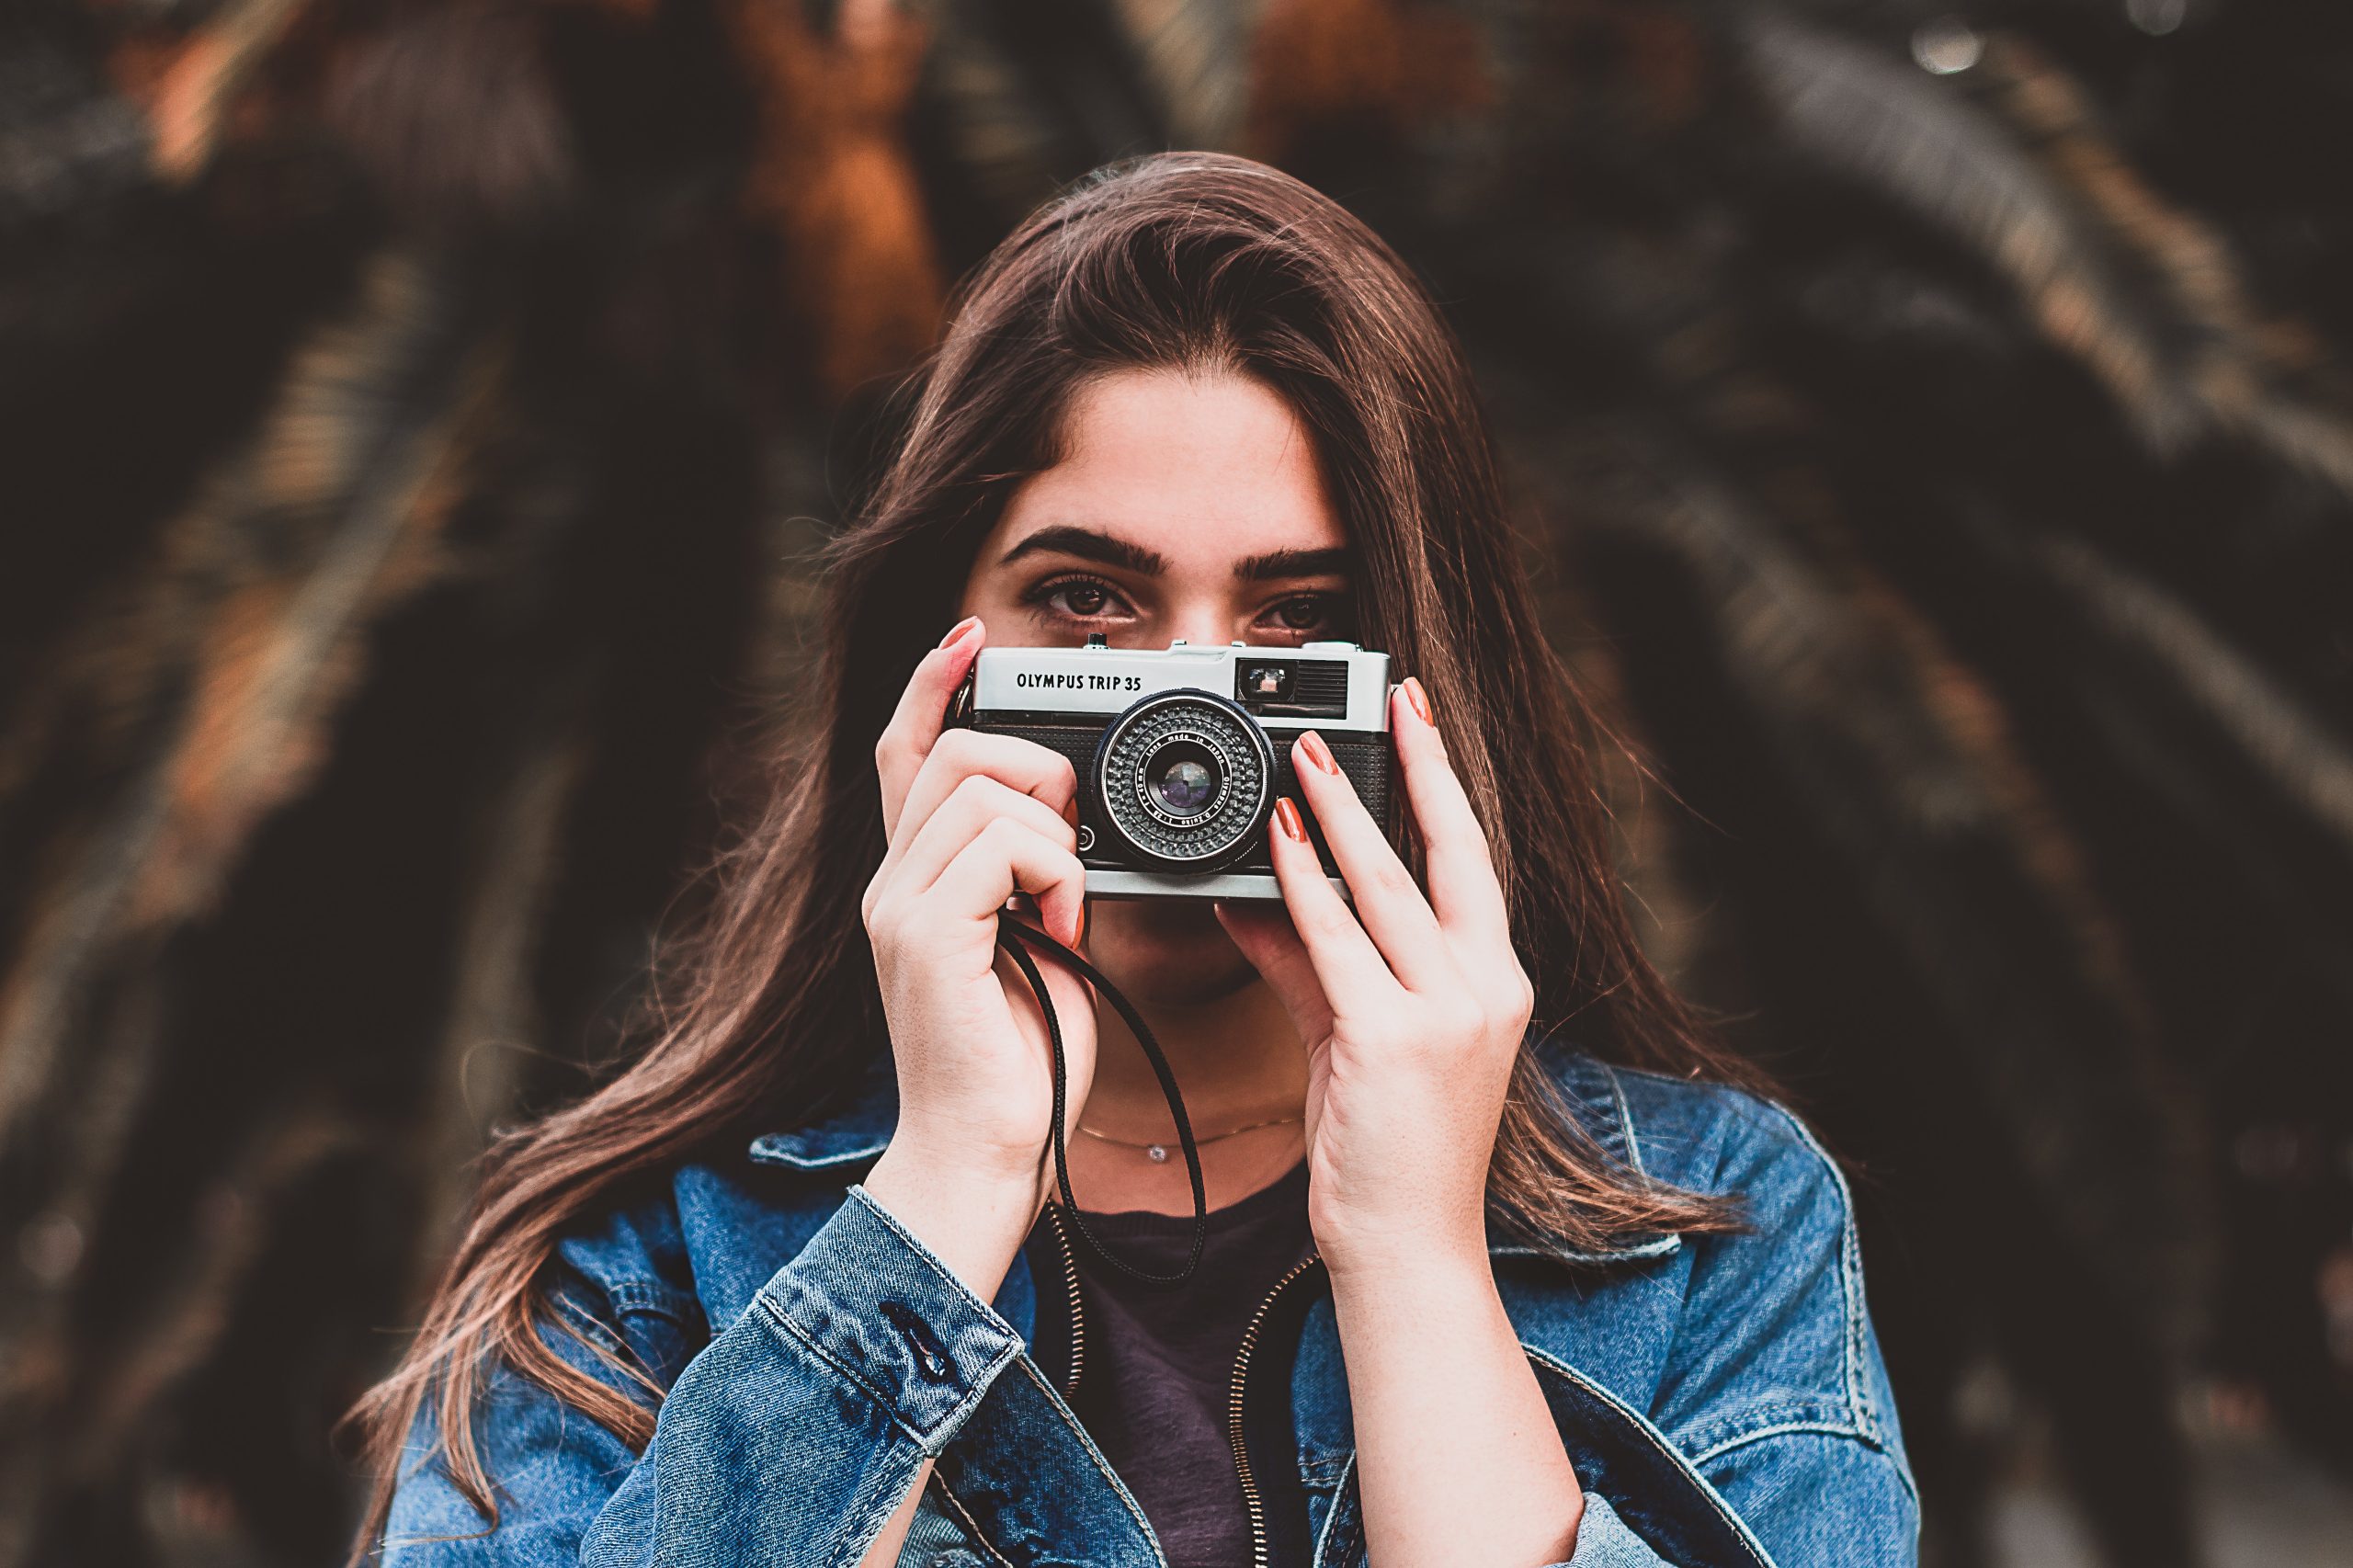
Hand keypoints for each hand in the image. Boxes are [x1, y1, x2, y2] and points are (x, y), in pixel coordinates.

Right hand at [858, 616, 1095, 1256]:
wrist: (983, 1155)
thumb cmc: (1017, 1066)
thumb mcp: (1037, 946)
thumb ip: (1032, 880)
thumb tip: (1073, 827)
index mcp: (915, 882)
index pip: (905, 752)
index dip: (932, 684)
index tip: (971, 637)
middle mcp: (891, 884)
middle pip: (958, 752)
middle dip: (1038, 770)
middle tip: (1073, 847)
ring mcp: (898, 907)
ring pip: (984, 787)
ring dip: (1055, 837)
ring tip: (1066, 908)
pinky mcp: (923, 934)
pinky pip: (1002, 845)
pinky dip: (1054, 875)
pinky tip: (1061, 930)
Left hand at [1217, 676, 1533, 1276]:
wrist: (1407, 1251)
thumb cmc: (1389, 1152)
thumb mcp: (1352, 1039)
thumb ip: (1308, 962)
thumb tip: (1252, 895)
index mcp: (1493, 984)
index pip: (1473, 861)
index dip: (1446, 783)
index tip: (1420, 717)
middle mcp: (1486, 989)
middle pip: (1452, 852)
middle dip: (1417, 765)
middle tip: (1384, 697)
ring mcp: (1448, 1014)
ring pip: (1392, 887)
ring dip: (1344, 812)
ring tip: (1306, 755)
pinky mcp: (1395, 1042)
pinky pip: (1340, 945)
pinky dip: (1306, 888)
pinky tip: (1279, 843)